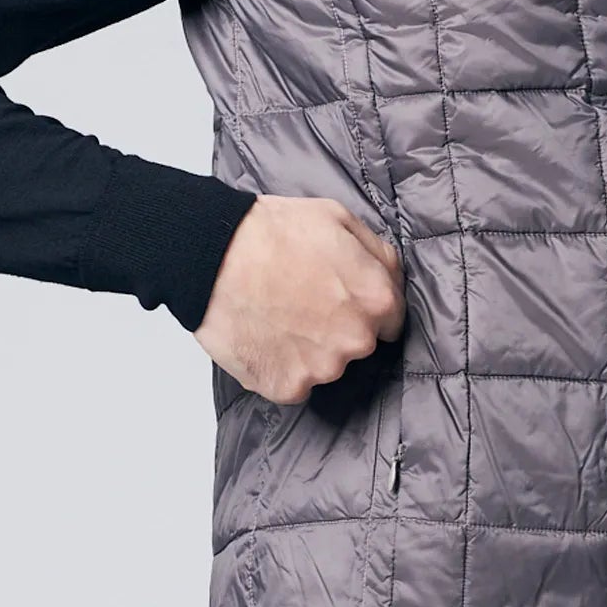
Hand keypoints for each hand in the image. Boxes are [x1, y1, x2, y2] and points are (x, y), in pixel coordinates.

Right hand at [193, 195, 405, 403]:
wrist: (214, 255)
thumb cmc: (274, 232)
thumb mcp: (340, 219)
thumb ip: (378, 256)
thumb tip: (392, 279)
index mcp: (377, 299)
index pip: (391, 319)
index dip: (366, 306)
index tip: (344, 298)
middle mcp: (357, 339)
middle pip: (359, 344)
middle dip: (339, 326)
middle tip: (304, 301)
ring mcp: (322, 368)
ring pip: (326, 364)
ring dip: (310, 348)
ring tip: (279, 315)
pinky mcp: (287, 387)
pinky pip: (294, 382)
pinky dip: (281, 365)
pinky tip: (265, 336)